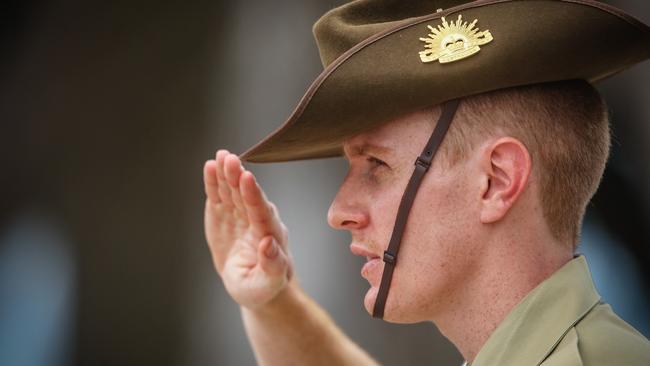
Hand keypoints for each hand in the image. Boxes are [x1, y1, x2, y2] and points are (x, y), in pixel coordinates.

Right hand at [203, 150, 292, 307]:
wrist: (254, 283)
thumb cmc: (263, 287)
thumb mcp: (267, 284)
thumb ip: (272, 266)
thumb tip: (269, 243)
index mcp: (270, 235)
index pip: (261, 212)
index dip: (253, 195)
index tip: (247, 178)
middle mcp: (257, 219)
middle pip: (246, 195)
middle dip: (238, 177)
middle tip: (230, 160)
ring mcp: (240, 214)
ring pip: (233, 191)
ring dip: (227, 174)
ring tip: (221, 156)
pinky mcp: (225, 214)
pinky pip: (219, 196)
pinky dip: (214, 182)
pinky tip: (210, 166)